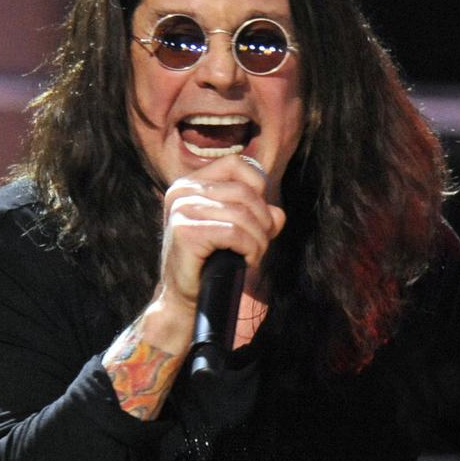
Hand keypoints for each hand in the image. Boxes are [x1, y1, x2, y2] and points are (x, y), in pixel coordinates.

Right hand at [155, 155, 285, 319]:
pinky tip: (246, 261)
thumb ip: (259, 215)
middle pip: (245, 191)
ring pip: (242, 214)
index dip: (259, 186)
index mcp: (191, 183)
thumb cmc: (211, 260)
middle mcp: (182, 191)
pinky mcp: (185, 231)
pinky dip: (250, 249)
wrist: (184, 296)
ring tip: (253, 255)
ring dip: (259, 239)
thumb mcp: (237, 230)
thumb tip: (278, 214)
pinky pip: (234, 233)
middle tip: (261, 244)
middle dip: (264, 221)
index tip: (260, 215)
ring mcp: (181, 209)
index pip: (236, 164)